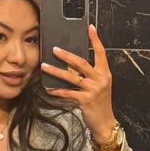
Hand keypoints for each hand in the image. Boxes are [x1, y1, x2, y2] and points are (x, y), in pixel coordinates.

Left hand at [40, 24, 115, 140]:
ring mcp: (93, 89)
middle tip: (54, 49)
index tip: (90, 28)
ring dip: (56, 71)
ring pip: (71, 76)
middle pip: (81, 62)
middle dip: (66, 55)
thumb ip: (91, 74)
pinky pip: (67, 93)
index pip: (101, 52)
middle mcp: (100, 79)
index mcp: (104, 73)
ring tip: (44, 66)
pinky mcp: (85, 100)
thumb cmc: (100, 103)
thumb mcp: (100, 86)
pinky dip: (57, 91)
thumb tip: (73, 63)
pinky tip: (49, 89)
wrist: (105, 122)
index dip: (95, 39)